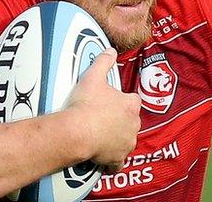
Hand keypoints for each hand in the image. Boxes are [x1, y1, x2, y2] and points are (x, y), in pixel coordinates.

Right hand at [65, 48, 140, 171]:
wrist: (77, 131)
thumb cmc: (86, 105)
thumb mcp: (93, 77)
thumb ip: (103, 62)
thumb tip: (110, 50)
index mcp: (130, 105)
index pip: (134, 101)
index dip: (124, 101)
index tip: (114, 102)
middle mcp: (133, 125)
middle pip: (131, 121)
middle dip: (121, 120)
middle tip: (104, 119)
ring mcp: (126, 143)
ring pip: (126, 140)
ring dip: (117, 139)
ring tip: (102, 137)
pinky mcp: (117, 158)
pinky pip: (118, 162)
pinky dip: (113, 162)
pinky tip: (105, 160)